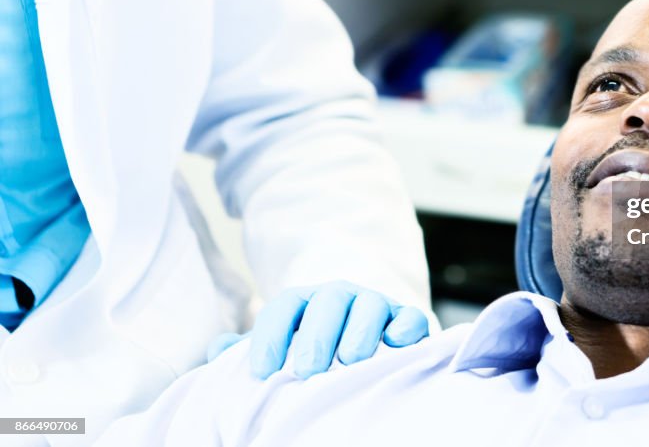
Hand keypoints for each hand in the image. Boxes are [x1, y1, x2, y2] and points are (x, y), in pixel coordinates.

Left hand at [206, 281, 429, 379]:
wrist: (364, 346)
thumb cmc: (314, 354)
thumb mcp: (281, 350)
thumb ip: (246, 351)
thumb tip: (218, 349)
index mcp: (305, 302)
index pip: (285, 306)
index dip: (271, 335)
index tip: (262, 371)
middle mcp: (341, 297)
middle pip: (328, 301)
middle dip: (317, 334)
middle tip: (306, 370)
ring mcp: (376, 306)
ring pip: (370, 305)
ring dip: (360, 330)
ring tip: (351, 360)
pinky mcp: (407, 321)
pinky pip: (410, 316)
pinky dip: (405, 326)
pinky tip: (394, 344)